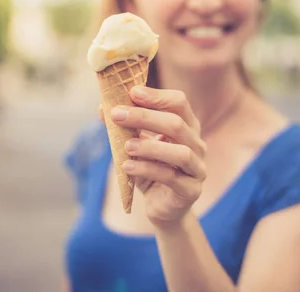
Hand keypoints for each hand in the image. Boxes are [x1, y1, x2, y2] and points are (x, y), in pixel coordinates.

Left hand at [99, 86, 206, 227]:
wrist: (162, 208)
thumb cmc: (151, 171)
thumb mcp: (136, 146)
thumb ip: (123, 128)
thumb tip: (102, 108)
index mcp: (187, 127)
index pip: (179, 102)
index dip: (157, 96)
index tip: (132, 92)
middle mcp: (197, 144)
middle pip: (176, 124)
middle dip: (145, 117)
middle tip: (117, 115)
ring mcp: (197, 168)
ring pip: (180, 152)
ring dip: (150, 146)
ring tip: (126, 146)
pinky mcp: (191, 190)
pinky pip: (171, 177)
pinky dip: (147, 169)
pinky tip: (128, 166)